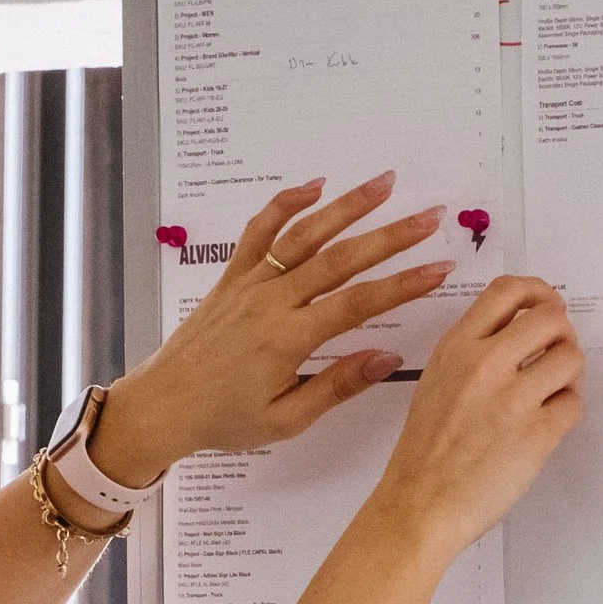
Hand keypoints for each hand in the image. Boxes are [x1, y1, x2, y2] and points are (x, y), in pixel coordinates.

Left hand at [85, 175, 456, 486]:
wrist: (162, 405)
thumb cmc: (222, 419)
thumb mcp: (285, 419)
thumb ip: (337, 386)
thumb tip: (387, 358)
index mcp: (288, 340)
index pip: (359, 303)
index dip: (404, 284)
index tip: (440, 268)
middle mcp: (270, 302)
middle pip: (341, 259)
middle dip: (391, 236)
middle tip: (430, 216)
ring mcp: (250, 284)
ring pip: (305, 235)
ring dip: (347, 206)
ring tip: (385, 183)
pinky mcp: (232, 277)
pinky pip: (260, 232)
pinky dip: (286, 204)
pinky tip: (315, 186)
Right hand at [379, 272, 583, 552]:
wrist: (418, 507)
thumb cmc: (424, 454)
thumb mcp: (435, 382)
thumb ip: (472, 352)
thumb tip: (520, 334)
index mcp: (457, 347)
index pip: (509, 291)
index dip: (539, 292)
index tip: (546, 306)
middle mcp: (485, 364)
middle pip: (551, 317)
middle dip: (562, 333)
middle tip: (555, 353)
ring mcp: (512, 399)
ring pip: (571, 358)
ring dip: (569, 374)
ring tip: (552, 392)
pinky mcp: (537, 434)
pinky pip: (573, 404)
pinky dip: (566, 411)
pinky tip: (546, 424)